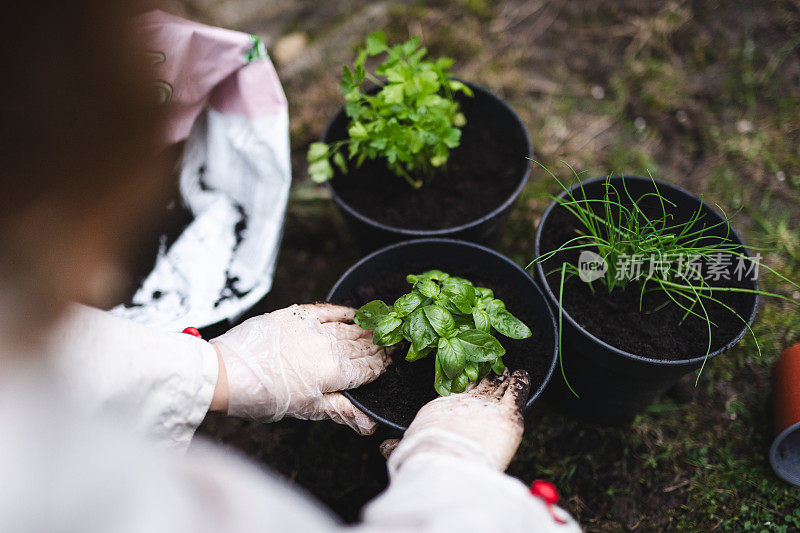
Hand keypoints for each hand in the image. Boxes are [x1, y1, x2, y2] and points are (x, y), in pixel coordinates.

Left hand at [210, 303, 389, 434]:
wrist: (227, 373)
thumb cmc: (264, 397)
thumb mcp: (305, 410)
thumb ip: (341, 411)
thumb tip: (370, 424)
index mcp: (334, 373)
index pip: (368, 368)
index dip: (382, 366)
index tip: (390, 363)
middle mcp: (328, 347)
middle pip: (362, 346)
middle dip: (378, 348)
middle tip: (389, 346)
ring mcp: (313, 328)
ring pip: (349, 328)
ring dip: (366, 330)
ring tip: (377, 331)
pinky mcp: (297, 314)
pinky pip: (328, 309)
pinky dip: (343, 311)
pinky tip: (353, 313)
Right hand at [382, 369, 530, 470]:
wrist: (442, 464)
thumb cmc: (422, 458)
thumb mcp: (407, 448)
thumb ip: (399, 445)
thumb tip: (383, 446)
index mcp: (441, 407)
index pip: (455, 390)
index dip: (462, 384)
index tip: (465, 376)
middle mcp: (464, 402)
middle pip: (476, 383)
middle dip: (482, 375)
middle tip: (488, 368)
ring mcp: (487, 406)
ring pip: (496, 384)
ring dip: (500, 377)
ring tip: (504, 370)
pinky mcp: (508, 414)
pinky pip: (517, 391)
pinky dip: (520, 382)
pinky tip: (522, 375)